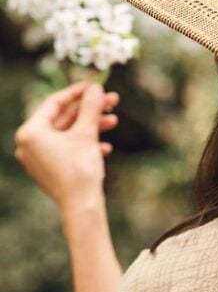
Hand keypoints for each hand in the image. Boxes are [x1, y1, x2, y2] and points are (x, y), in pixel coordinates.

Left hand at [14, 82, 119, 213]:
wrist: (81, 206)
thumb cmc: (79, 168)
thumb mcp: (87, 132)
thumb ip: (90, 107)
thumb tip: (96, 87)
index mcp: (30, 132)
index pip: (54, 102)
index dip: (77, 91)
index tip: (95, 85)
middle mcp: (29, 144)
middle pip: (64, 118)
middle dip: (90, 110)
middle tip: (112, 100)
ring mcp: (38, 157)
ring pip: (68, 133)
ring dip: (92, 126)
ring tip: (114, 122)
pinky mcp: (49, 168)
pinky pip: (68, 148)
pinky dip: (86, 144)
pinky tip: (106, 148)